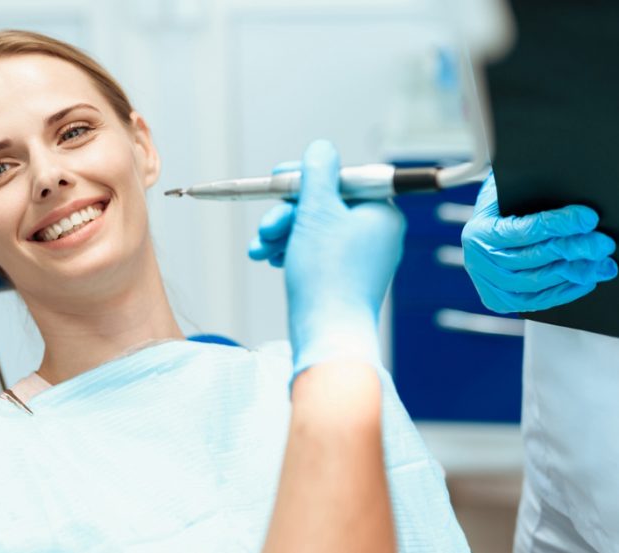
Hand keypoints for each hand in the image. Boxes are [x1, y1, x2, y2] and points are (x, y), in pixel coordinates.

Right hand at [248, 140, 404, 375]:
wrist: (327, 334)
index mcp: (381, 212)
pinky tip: (269, 259)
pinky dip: (288, 250)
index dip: (305, 178)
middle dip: (286, 213)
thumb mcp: (318, 210)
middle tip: (267, 226)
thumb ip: (317, 172)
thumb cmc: (327, 274)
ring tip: (261, 249)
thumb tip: (321, 148)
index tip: (277, 179)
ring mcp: (359, 257)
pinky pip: (312, 251)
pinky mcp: (341, 277)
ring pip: (311, 228)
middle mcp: (375, 232)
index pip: (340, 178)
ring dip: (281, 232)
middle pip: (322, 204)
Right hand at [461, 173, 616, 312]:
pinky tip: (586, 280)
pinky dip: (563, 292)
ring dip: (573, 272)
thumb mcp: (512, 194)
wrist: (489, 228)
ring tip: (601, 263)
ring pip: (534, 282)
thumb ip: (533, 194)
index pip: (524, 230)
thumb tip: (572, 196)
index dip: (558, 224)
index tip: (588, 218)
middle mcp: (477, 261)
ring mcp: (487, 283)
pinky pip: (535, 301)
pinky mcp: (499, 299)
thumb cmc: (507, 207)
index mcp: (478, 232)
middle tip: (602, 244)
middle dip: (572, 249)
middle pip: (531, 259)